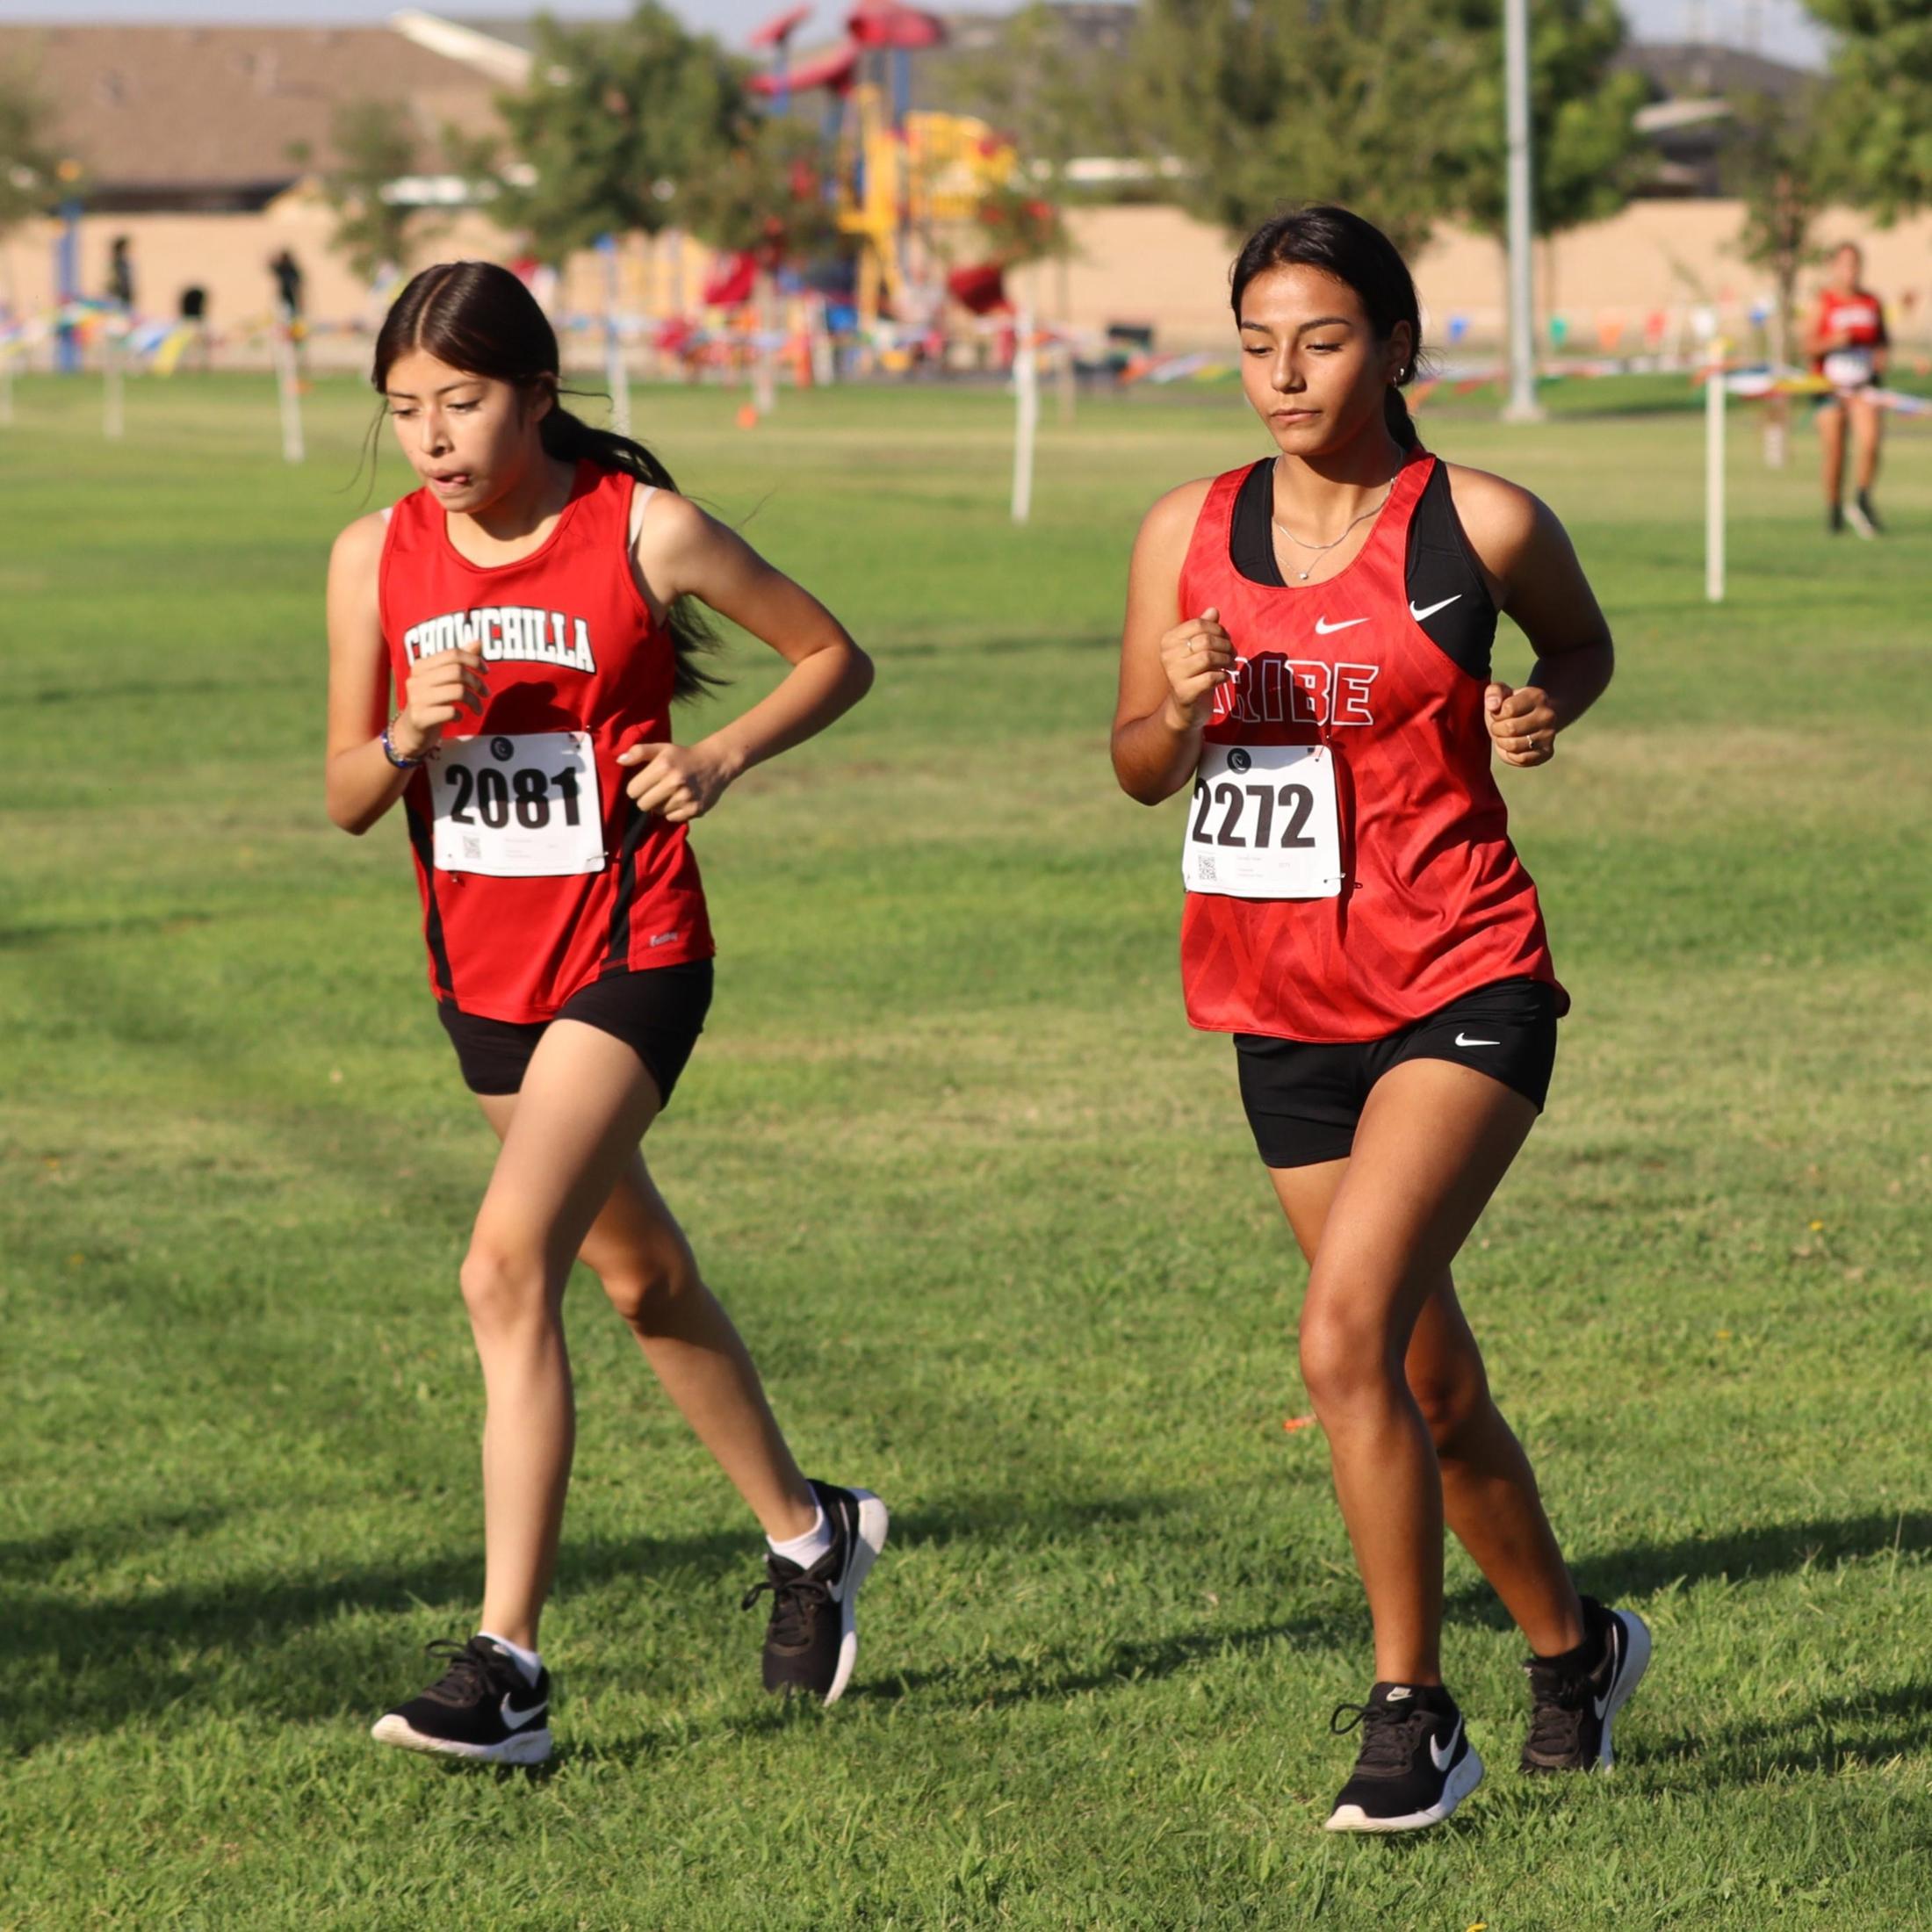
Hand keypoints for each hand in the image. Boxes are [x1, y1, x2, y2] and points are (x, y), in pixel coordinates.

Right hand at [394, 646, 486, 758]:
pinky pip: (451, 711)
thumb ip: (458, 662)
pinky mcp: (420, 717)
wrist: (411, 731)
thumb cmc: (432, 702)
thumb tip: (478, 642)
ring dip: (474, 701)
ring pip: (457, 691)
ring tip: (477, 709)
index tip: (486, 671)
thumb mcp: (443, 680)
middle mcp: (416, 679)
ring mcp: (416, 699)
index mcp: (420, 666)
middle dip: (477, 682)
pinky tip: (459, 717)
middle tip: (486, 693)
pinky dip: (460, 714)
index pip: (452, 654)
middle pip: (457, 671)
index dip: (474, 660)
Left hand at [617, 736, 738, 822]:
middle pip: (642, 805)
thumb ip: (639, 752)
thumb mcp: (662, 748)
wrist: (715, 763)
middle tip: (657, 790)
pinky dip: (674, 812)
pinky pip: (672, 818)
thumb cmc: (683, 756)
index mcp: (663, 766)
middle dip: (646, 798)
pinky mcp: (695, 809)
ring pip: (658, 812)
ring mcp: (686, 798)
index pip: (632, 791)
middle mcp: (674, 782)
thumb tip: (620, 760)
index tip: (645, 783)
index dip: (636, 788)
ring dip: (661, 805)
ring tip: (671, 793)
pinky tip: (681, 800)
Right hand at [1158, 607, 1234, 728]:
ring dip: (1226, 661)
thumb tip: (1213, 610)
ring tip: (1231, 665)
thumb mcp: (1199, 649)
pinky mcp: (1184, 692)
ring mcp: (1173, 674)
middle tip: (1233, 654)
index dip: (1218, 630)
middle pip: (1205, 640)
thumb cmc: (1195, 673)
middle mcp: (1167, 656)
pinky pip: (1211, 678)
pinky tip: (1224, 678)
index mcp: (1168, 640)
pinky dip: (1223, 676)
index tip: (1227, 640)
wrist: (1186, 708)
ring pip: (1209, 657)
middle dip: (1226, 646)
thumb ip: (1204, 629)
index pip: (1198, 624)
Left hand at [1485, 682, 1555, 766]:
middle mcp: (1548, 715)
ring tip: (1505, 736)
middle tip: (1499, 727)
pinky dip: (1511, 755)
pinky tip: (1513, 747)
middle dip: (1497, 729)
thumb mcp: (1500, 693)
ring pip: (1514, 745)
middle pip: (1510, 728)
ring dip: (1502, 742)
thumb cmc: (1509, 706)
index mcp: (1537, 696)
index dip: (1497, 714)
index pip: (1509, 708)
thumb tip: (1493, 705)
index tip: (1500, 713)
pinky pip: (1522, 759)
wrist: (1528, 720)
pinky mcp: (1547, 752)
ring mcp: (1550, 734)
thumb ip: (1493, 692)